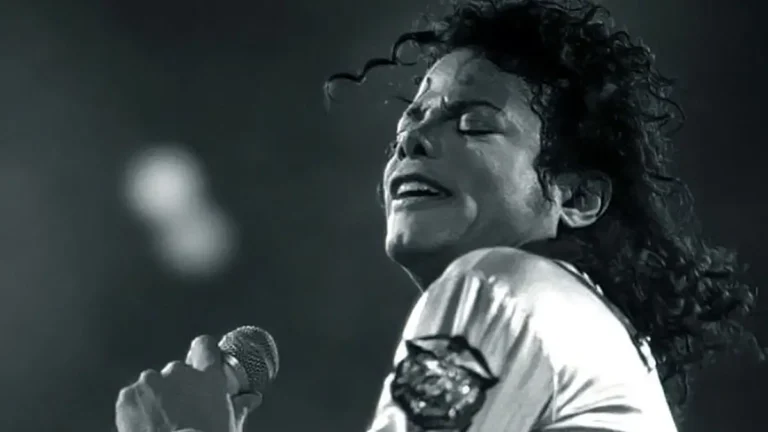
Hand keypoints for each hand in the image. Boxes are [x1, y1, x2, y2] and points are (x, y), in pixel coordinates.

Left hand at [115, 335, 260, 431]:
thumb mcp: (230, 425)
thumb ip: (240, 406)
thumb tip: (252, 398)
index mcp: (207, 375)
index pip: (204, 345)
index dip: (203, 353)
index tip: (202, 363)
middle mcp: (179, 371)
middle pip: (177, 370)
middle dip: (178, 386)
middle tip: (181, 410)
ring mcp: (150, 382)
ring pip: (153, 383)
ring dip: (156, 397)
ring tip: (160, 422)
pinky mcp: (127, 395)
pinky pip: (132, 397)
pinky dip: (136, 409)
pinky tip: (144, 426)